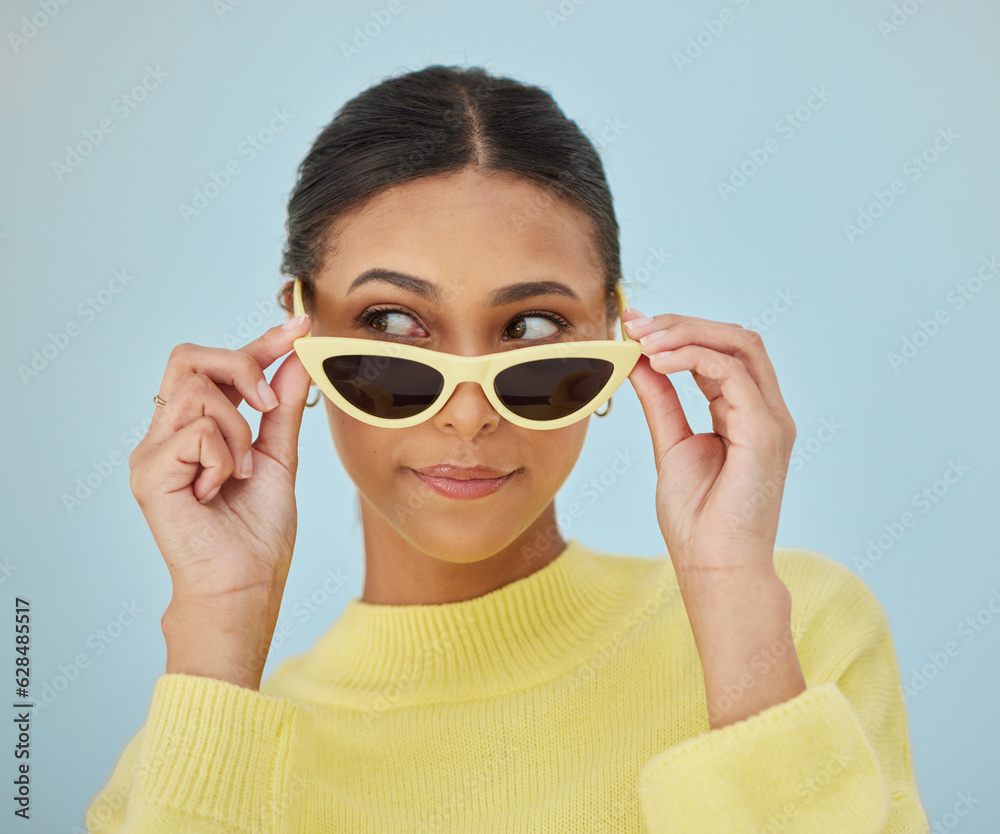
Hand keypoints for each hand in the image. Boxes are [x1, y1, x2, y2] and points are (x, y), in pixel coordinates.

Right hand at [128, 314, 312, 685]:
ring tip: (243, 472)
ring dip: (239, 430)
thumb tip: (295, 358)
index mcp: (197, 430)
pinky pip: (197, 431)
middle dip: (242, 367)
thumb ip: (282, 409)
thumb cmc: (257, 534)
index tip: (298, 325)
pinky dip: (225, 458)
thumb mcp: (279, 457)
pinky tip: (220, 490)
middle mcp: (167, 434)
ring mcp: (153, 451)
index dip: (259, 342)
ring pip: (198, 391)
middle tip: (270, 407)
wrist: (245, 585)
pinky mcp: (147, 471)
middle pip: (190, 357)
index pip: (218, 366)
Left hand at [621, 308, 796, 581]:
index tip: (634, 326)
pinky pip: (734, 375)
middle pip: (736, 338)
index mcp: (745, 414)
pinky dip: (695, 359)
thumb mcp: (671, 444)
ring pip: (740, 346)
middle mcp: (765, 411)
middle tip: (637, 324)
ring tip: (644, 340)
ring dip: (687, 334)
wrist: (714, 568)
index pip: (721, 351)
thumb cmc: (698, 520)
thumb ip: (660, 400)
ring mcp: (771, 420)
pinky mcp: (766, 434)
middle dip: (683, 323)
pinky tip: (658, 362)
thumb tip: (639, 360)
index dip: (679, 331)